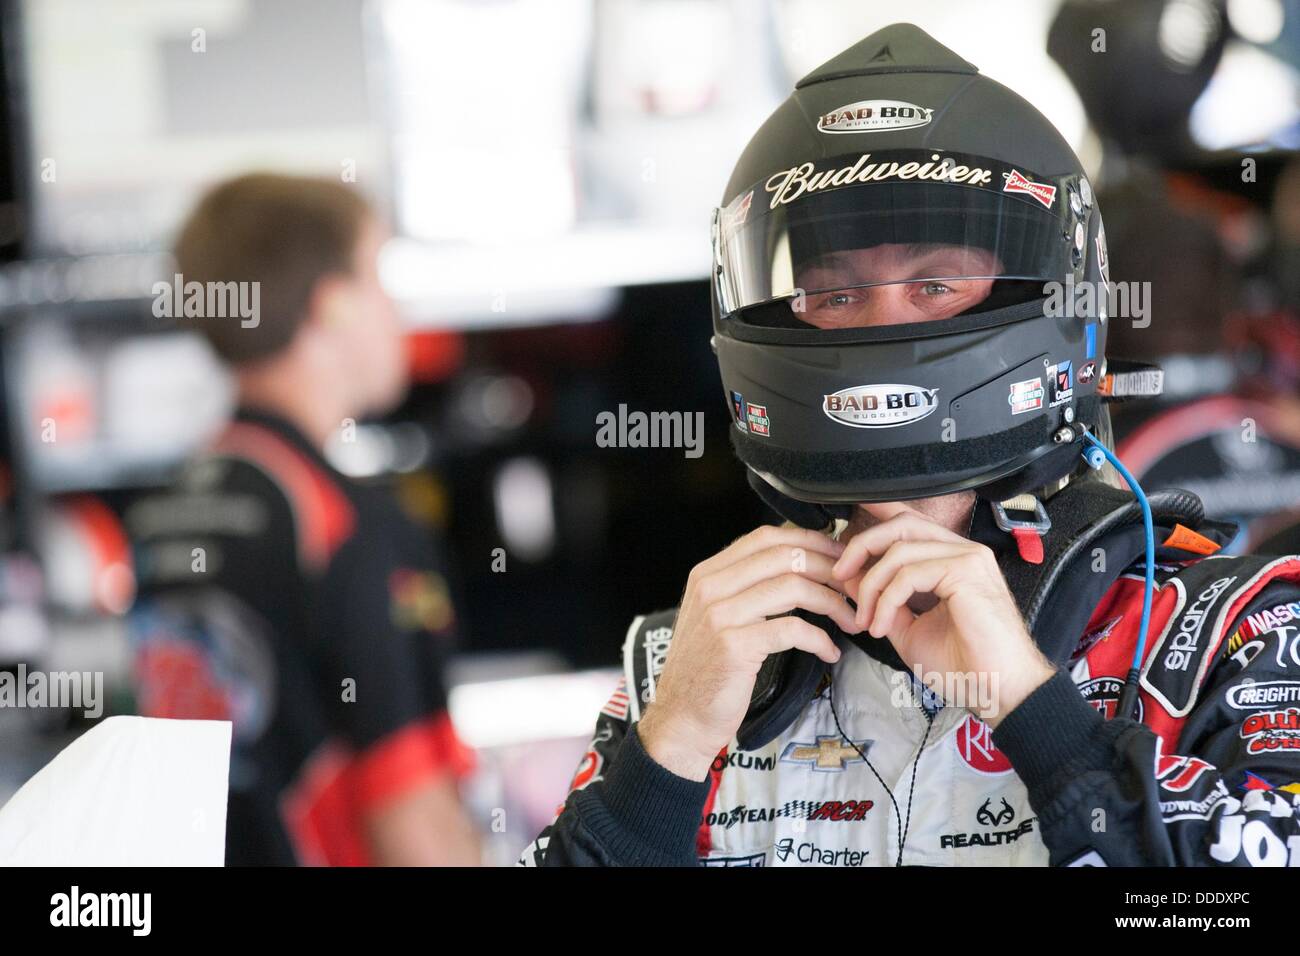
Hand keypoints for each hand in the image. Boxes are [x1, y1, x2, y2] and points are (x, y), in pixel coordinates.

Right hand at [639, 525, 859, 780]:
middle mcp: (710, 587)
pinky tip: (830, 652)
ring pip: (793, 587)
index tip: (840, 556)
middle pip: (785, 556)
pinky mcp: (734, 646)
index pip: (767, 537)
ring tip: (851, 620)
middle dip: (830, 568)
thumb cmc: (707, 670)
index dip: (811, 541)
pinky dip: (820, 639)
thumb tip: (798, 565)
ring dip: (833, 602)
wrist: (681, 717)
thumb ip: (745, 588)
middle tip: (855, 587)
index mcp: (707, 573)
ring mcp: (720, 615)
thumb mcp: (717, 616)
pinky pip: (792, 629)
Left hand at [832, 502, 1053, 726]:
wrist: (996, 692)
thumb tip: (850, 577)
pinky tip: (882, 627)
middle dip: (862, 546)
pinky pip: (908, 575)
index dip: (877, 516)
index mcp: (951, 559)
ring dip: (872, 585)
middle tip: (839, 575)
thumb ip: (882, 599)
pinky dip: (886, 601)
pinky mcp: (966, 572)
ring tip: (866, 620)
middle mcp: (962, 551)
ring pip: (900, 550)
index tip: (845, 528)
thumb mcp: (907, 628)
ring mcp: (967, 558)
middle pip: (901, 524)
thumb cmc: (961, 665)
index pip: (910, 523)